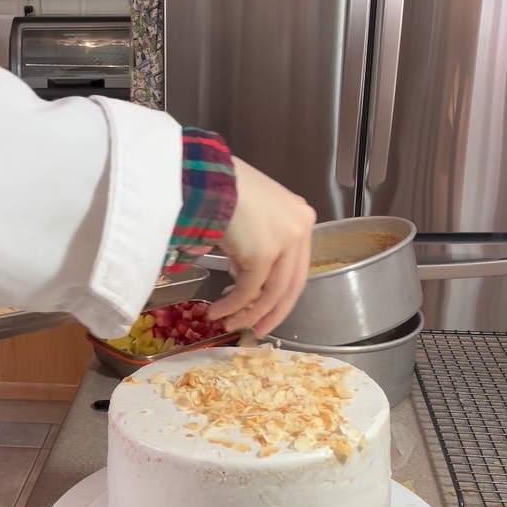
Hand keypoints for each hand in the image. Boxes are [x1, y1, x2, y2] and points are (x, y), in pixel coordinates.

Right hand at [209, 157, 315, 336]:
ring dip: (247, 313)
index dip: (282, 296)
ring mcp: (285, 242)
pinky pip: (249, 290)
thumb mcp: (251, 215)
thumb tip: (242, 272)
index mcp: (300, 218)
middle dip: (270, 313)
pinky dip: (233, 306)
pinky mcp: (264, 254)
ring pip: (271, 293)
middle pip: (291, 285)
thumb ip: (258, 243)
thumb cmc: (221, 187)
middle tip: (254, 330)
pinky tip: (218, 311)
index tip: (267, 313)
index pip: (297, 267)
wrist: (206, 176)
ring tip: (227, 323)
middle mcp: (299, 229)